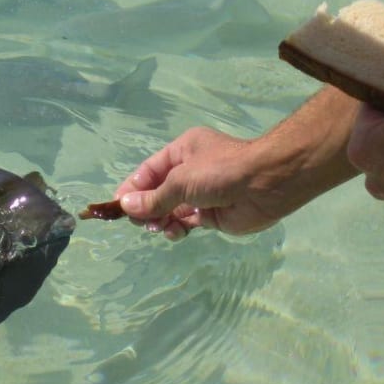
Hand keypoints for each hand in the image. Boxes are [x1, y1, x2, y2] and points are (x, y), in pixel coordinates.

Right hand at [113, 128, 288, 239]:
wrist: (266, 185)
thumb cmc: (220, 171)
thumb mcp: (181, 180)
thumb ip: (153, 198)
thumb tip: (125, 206)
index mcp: (182, 151)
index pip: (148, 171)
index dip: (131, 188)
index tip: (117, 207)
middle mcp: (190, 171)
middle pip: (157, 192)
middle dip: (146, 207)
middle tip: (140, 221)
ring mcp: (201, 194)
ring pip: (170, 209)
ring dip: (160, 219)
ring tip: (158, 227)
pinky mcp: (212, 214)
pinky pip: (185, 222)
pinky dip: (176, 228)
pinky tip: (174, 232)